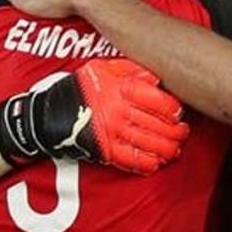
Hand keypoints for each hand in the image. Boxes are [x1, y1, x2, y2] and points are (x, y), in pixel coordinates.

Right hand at [0, 58, 190, 174]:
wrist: (48, 114)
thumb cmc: (78, 88)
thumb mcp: (102, 68)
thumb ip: (130, 69)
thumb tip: (156, 76)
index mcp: (120, 90)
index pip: (157, 100)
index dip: (173, 109)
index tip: (180, 112)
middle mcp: (118, 112)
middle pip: (157, 125)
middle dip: (175, 131)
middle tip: (183, 132)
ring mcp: (112, 133)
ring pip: (149, 144)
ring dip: (167, 148)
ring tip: (175, 148)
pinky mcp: (105, 151)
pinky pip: (132, 160)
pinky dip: (148, 163)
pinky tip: (157, 163)